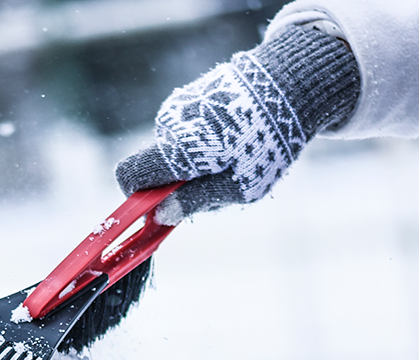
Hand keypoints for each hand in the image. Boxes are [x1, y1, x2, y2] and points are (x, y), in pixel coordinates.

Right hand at [115, 23, 358, 221]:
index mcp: (176, 149)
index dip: (138, 197)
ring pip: (174, 148)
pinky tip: (235, 135)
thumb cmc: (267, 143)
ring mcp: (178, 106)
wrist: (289, 84)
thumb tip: (160, 216)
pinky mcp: (191, 95)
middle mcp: (169, 124)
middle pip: (157, 166)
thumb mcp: (239, 187)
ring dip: (196, 161)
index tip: (161, 207)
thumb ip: (195, 201)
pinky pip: (186, 130)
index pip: (129, 175)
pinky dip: (204, 140)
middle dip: (179, 182)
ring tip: (236, 154)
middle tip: (221, 182)